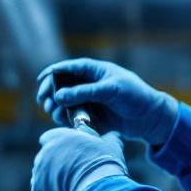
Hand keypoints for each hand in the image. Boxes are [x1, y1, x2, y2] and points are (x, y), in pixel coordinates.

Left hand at [30, 128, 126, 190]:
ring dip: (53, 176)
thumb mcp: (111, 145)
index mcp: (57, 137)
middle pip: (46, 156)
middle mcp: (43, 153)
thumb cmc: (105, 165)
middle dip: (57, 161)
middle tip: (75, 170)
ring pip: (44, 173)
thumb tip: (113, 136)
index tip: (73, 151)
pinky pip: (42, 190)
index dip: (62, 143)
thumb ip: (108, 137)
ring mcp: (38, 172)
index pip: (51, 137)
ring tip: (74, 184)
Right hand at [37, 59, 178, 145]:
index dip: (52, 74)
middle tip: (44, 102)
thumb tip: (58, 96)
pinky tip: (65, 122)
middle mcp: (87, 85)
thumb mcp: (110, 90)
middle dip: (50, 93)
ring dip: (56, 108)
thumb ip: (85, 93)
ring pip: (64, 103)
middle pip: (60, 86)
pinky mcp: (89, 116)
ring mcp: (87, 101)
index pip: (67, 68)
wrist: (149, 118)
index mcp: (93, 71)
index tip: (41, 81)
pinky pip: (72, 117)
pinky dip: (66, 119)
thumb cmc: (134, 96)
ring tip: (55, 114)